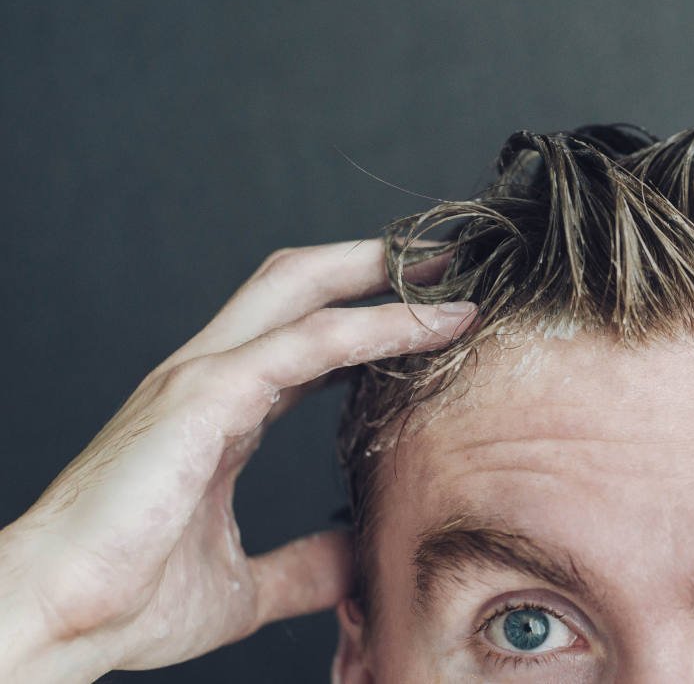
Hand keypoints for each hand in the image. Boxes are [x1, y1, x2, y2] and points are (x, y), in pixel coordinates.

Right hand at [0, 241, 474, 680]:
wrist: (55, 622)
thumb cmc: (124, 601)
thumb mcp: (243, 586)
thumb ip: (302, 567)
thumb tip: (358, 561)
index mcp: (220, 410)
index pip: (306, 337)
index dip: (369, 317)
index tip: (434, 314)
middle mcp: (211, 376)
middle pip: (302, 283)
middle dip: (375, 263)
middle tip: (448, 258)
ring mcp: (203, 376)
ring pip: (305, 290)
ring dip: (384, 278)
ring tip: (452, 272)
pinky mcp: (203, 394)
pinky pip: (308, 342)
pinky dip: (374, 326)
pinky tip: (429, 326)